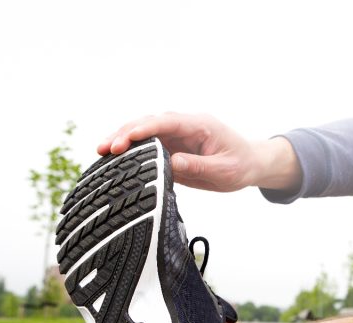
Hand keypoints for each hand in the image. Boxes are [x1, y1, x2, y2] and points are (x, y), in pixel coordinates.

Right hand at [98, 112, 300, 191]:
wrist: (251, 164)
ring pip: (146, 134)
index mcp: (199, 125)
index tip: (123, 140)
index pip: (165, 122)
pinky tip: (116, 161)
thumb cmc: (241, 165)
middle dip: (124, 134)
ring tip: (100, 153)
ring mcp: (178, 136)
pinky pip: (150, 147)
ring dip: (124, 141)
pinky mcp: (174, 147)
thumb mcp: (224, 170)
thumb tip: (171, 164)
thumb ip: (198, 166)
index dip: (142, 129)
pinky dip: (133, 152)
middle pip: (149, 124)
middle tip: (103, 148)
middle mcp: (185, 126)